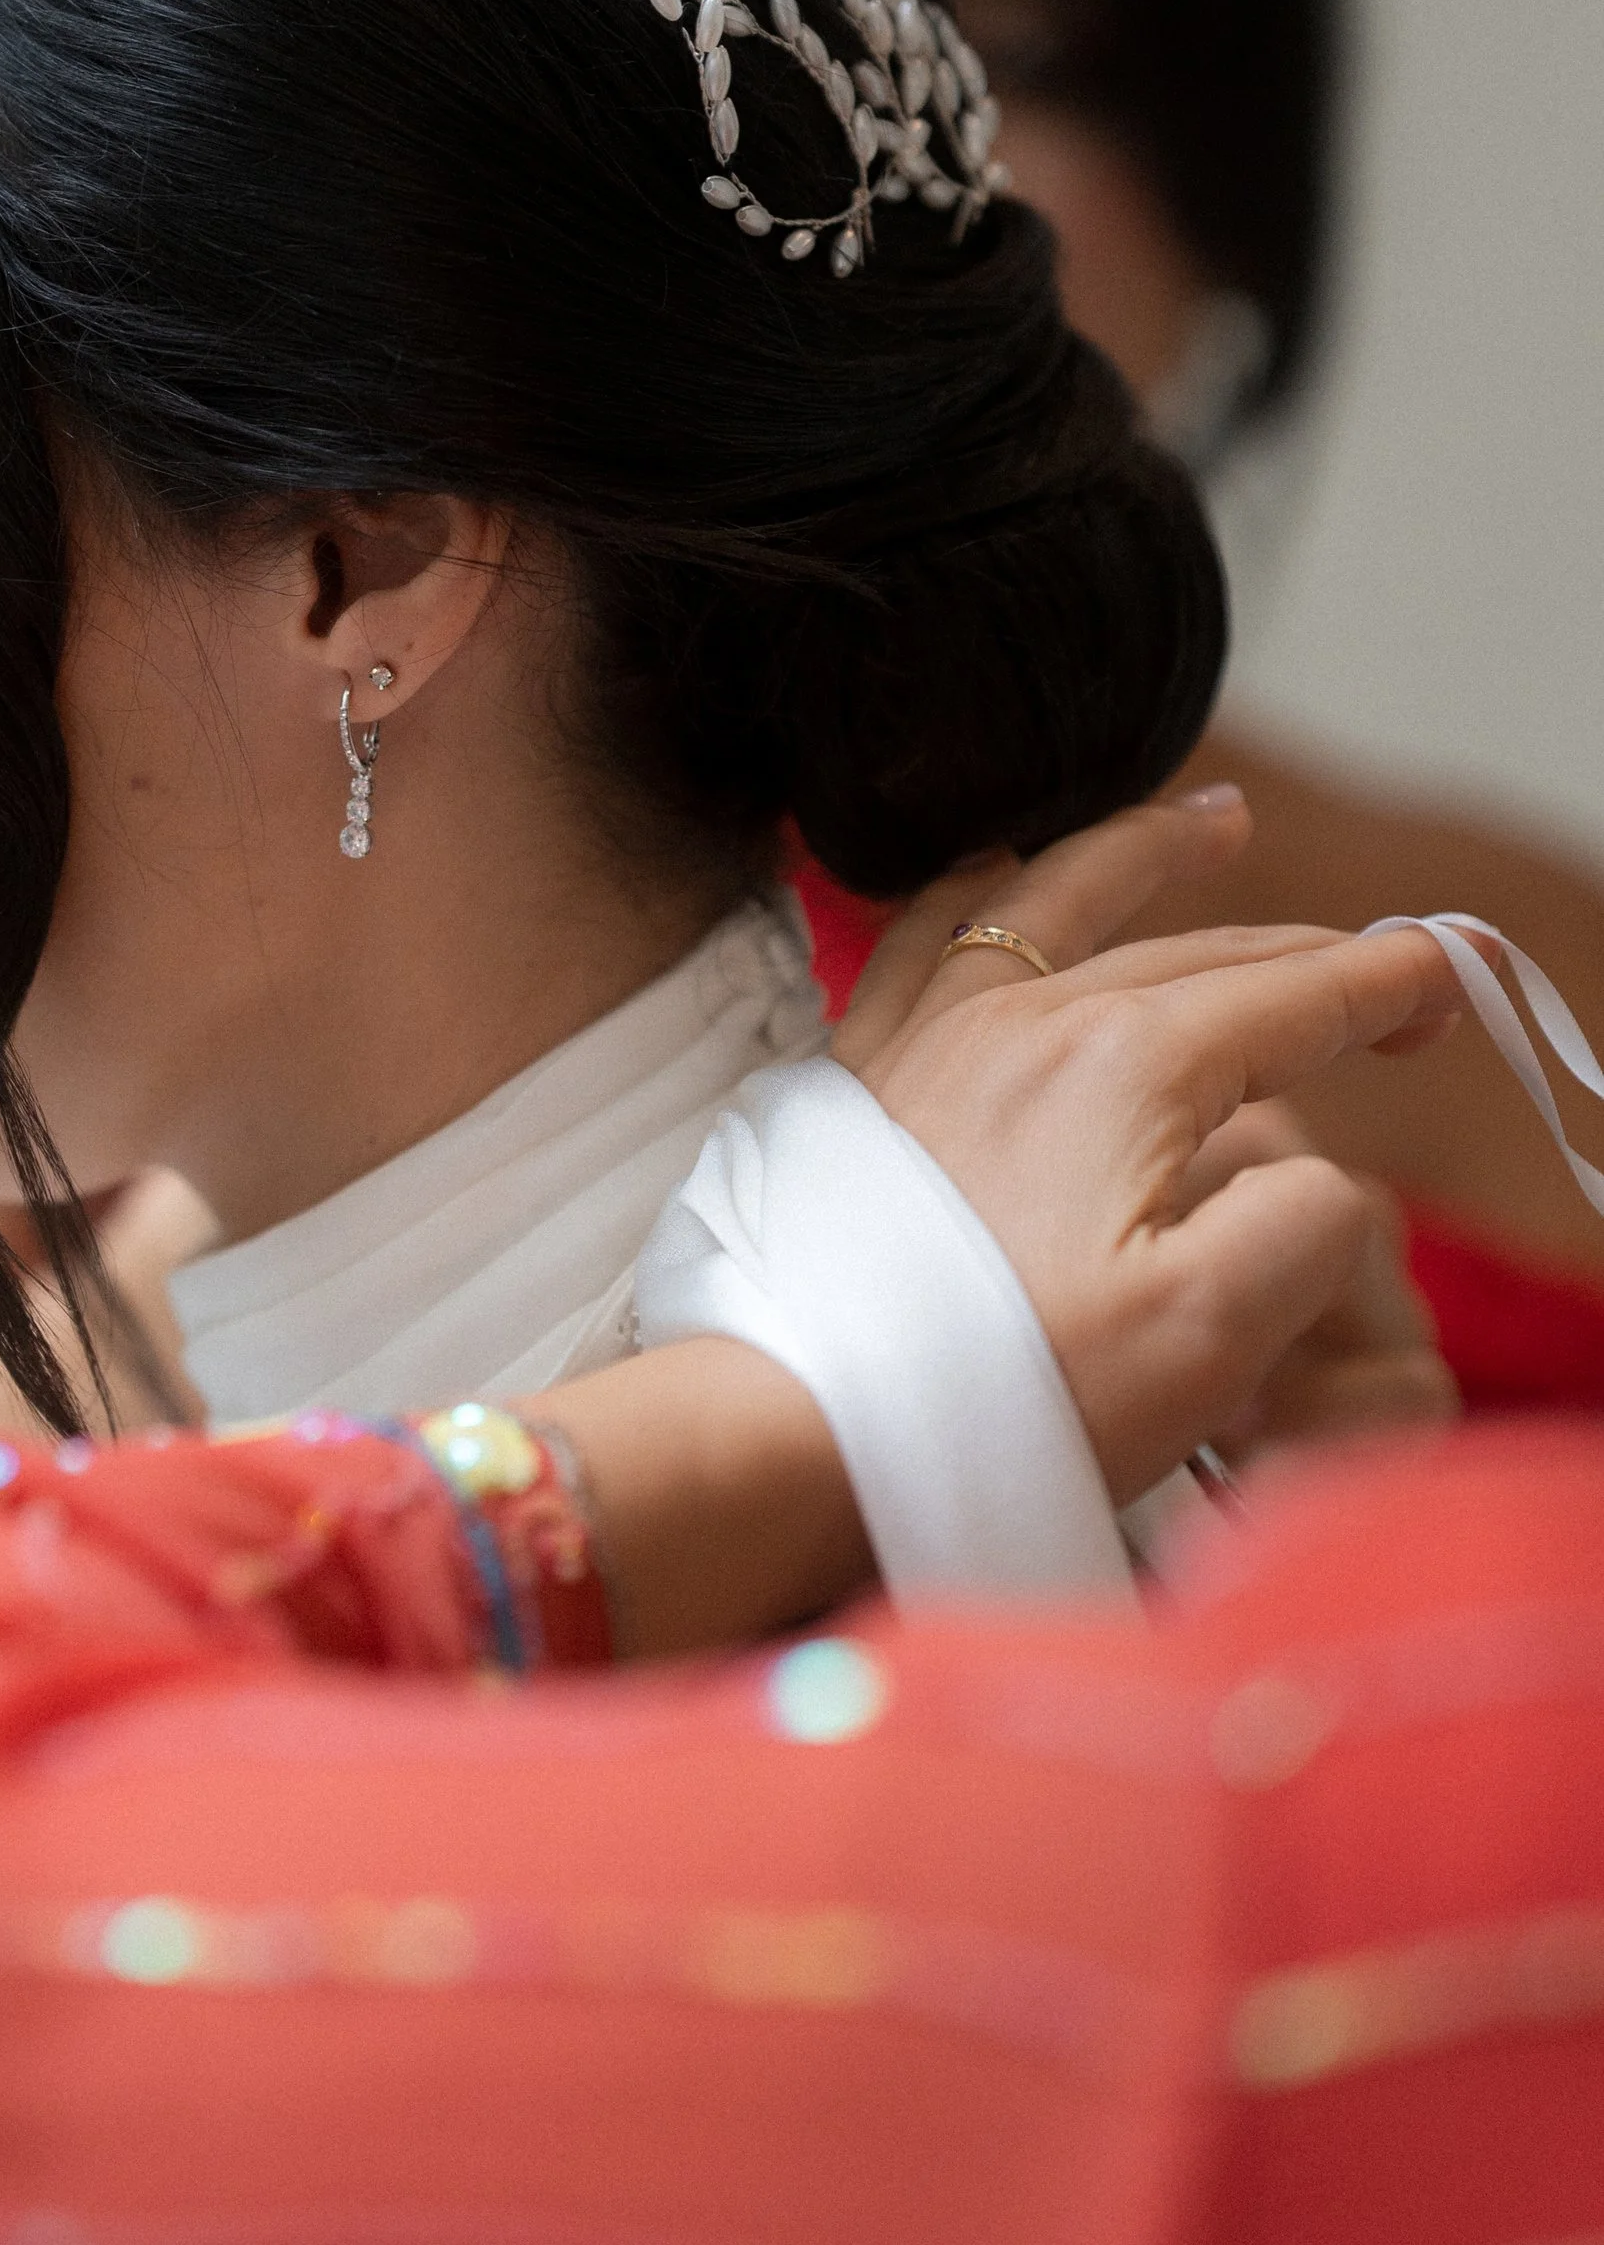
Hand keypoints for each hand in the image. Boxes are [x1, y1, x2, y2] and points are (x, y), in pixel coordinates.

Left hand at [831, 794, 1462, 1505]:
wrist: (796, 1424)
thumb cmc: (1001, 1392)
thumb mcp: (1213, 1329)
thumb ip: (1307, 1225)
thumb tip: (1320, 1177)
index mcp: (1130, 1066)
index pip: (1295, 999)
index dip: (1388, 985)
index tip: (1449, 983)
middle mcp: (1029, 1019)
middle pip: (1202, 954)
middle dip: (1313, 953)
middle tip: (1389, 967)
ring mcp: (931, 1037)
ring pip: (1058, 902)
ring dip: (1150, 854)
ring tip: (1215, 820)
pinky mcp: (858, 1080)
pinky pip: (925, 937)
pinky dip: (980, 889)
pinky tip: (993, 871)